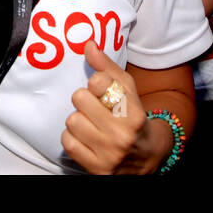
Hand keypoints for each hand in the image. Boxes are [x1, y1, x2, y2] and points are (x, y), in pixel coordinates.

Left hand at [63, 42, 162, 173]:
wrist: (146, 157)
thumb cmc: (133, 117)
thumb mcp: (127, 89)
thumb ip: (107, 67)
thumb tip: (88, 44)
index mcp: (132, 113)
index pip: (99, 81)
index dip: (96, 82)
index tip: (102, 90)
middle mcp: (121, 135)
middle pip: (80, 98)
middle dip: (84, 100)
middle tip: (95, 107)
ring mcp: (108, 154)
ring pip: (72, 120)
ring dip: (78, 119)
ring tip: (91, 123)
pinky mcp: (96, 168)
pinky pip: (67, 142)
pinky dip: (73, 137)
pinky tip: (86, 137)